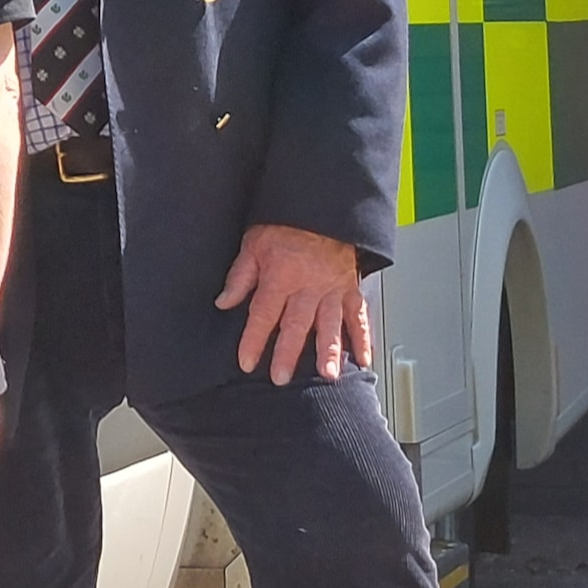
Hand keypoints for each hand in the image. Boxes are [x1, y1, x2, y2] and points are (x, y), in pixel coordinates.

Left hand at [216, 222, 368, 383]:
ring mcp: (333, 290)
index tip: (246, 361)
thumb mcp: (253, 244)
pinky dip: (363, 340)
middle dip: (287, 353)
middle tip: (282, 378)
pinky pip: (359, 317)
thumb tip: (224, 302)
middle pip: (296, 325)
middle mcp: (308, 287)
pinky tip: (363, 360)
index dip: (253, 339)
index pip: (263, 314)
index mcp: (281, 277)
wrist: (322, 209)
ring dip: (330, 351)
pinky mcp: (351, 290)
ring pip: (331, 325)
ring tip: (329, 375)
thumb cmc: (286, 226)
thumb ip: (240, 276)